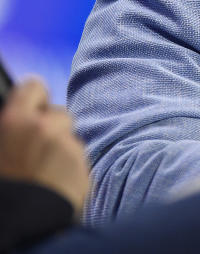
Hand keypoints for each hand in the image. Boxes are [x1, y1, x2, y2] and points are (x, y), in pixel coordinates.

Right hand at [0, 79, 90, 212]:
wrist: (20, 221)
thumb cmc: (6, 185)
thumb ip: (12, 131)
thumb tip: (18, 122)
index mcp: (15, 122)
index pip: (33, 87)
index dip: (33, 98)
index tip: (33, 108)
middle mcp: (44, 127)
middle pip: (58, 114)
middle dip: (52, 128)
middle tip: (37, 151)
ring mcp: (67, 145)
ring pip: (70, 138)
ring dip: (63, 149)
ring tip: (45, 172)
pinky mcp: (84, 164)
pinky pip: (79, 158)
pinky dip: (72, 167)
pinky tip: (57, 183)